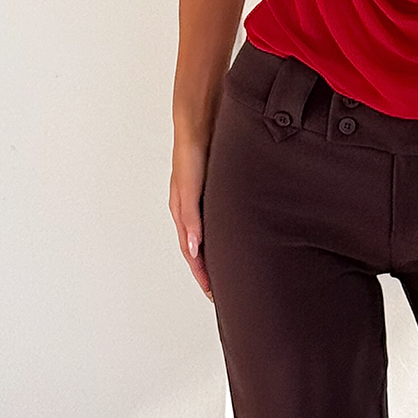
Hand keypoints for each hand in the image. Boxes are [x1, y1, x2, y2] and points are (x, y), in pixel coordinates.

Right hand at [169, 136, 213, 301]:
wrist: (201, 122)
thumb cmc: (191, 153)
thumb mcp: (189, 187)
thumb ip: (191, 216)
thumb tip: (194, 249)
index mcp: (182, 212)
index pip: (192, 253)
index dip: (201, 275)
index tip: (213, 294)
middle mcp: (191, 210)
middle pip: (198, 250)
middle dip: (208, 272)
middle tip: (223, 294)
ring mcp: (201, 201)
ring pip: (208, 237)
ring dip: (214, 257)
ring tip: (229, 273)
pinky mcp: (213, 191)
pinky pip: (216, 221)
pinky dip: (222, 237)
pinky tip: (234, 241)